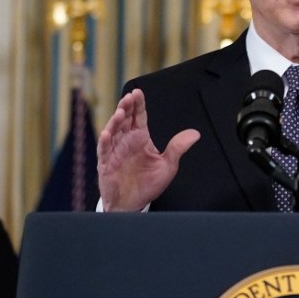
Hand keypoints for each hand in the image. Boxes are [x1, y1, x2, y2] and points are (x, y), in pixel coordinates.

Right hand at [96, 89, 199, 210]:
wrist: (133, 204)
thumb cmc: (148, 184)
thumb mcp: (168, 165)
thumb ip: (178, 148)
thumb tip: (195, 134)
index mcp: (140, 138)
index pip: (139, 117)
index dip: (138, 104)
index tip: (138, 93)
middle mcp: (126, 141)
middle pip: (125, 120)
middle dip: (126, 107)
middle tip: (129, 97)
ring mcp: (114, 151)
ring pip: (113, 131)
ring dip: (115, 121)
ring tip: (120, 113)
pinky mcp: (106, 164)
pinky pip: (103, 151)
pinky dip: (104, 142)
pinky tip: (107, 134)